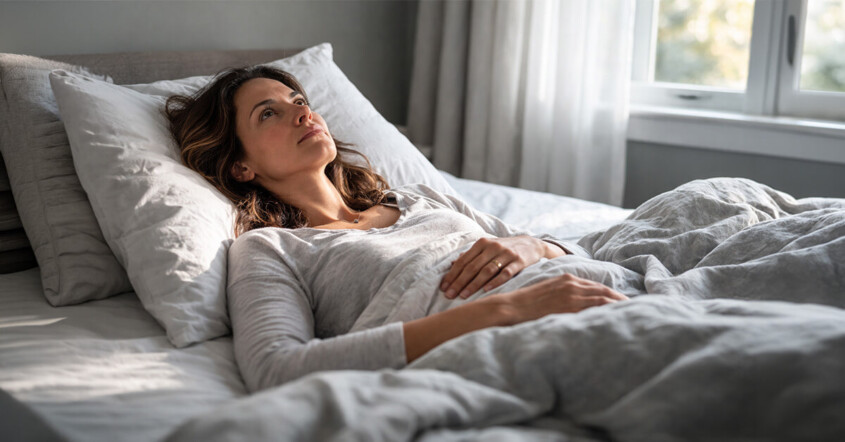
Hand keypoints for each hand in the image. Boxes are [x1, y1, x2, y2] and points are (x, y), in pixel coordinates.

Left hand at [441, 236, 551, 298]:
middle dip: (459, 282)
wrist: (531, 244)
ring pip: (487, 271)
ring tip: (463, 296)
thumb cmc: (504, 249)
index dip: (452, 275)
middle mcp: (493, 247)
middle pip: (472, 266)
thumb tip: (452, 265)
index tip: (443, 287)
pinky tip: (486, 291)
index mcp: (482, 244)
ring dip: (473, 284)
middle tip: (449, 295)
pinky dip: (495, 282)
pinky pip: (505, 273)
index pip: (463, 261)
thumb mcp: (487, 248)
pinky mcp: (519, 261)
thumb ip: (471, 256)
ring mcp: (506, 254)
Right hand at [497, 273, 627, 324]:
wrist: (511, 307)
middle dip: (620, 299)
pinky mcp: (570, 305)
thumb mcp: (546, 294)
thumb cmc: (525, 305)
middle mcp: (572, 284)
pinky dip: (609, 310)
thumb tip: (572, 308)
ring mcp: (572, 295)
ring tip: (632, 314)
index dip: (611, 295)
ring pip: (603, 298)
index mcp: (567, 279)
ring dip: (619, 305)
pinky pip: (595, 307)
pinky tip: (618, 317)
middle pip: (603, 291)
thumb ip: (562, 296)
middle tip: (635, 308)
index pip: (595, 287)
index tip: (622, 302)